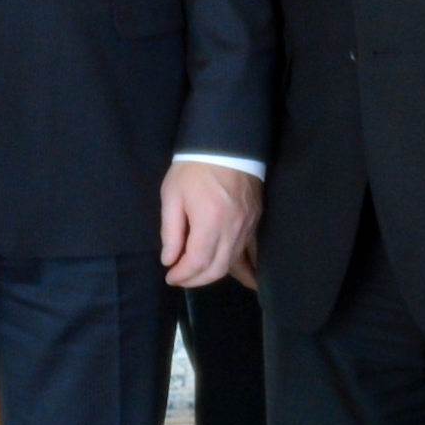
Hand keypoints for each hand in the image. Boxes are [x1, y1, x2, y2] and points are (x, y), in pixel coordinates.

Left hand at [160, 160, 262, 290]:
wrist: (226, 144)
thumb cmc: (193, 168)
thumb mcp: (172, 196)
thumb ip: (171, 231)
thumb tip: (170, 259)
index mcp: (209, 222)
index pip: (197, 262)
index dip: (182, 275)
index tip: (170, 276)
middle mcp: (232, 229)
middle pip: (217, 269)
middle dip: (196, 279)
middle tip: (180, 278)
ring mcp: (248, 226)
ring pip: (232, 262)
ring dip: (213, 273)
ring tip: (196, 273)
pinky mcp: (255, 221)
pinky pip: (246, 251)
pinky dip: (235, 263)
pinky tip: (226, 269)